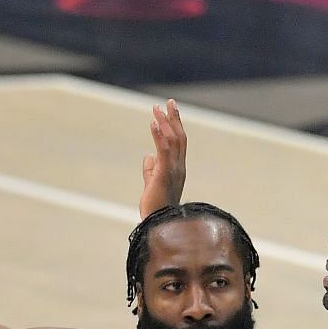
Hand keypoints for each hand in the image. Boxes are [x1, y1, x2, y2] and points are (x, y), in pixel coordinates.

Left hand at [138, 98, 186, 217]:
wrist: (159, 226)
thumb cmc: (155, 209)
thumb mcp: (152, 184)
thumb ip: (151, 170)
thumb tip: (148, 156)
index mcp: (177, 169)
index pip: (179, 143)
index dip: (175, 126)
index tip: (168, 111)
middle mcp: (179, 167)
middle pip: (179, 137)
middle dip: (174, 118)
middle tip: (168, 102)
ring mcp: (173, 171)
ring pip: (173, 140)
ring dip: (165, 123)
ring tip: (156, 108)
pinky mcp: (165, 175)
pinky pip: (164, 151)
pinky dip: (159, 135)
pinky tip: (153, 123)